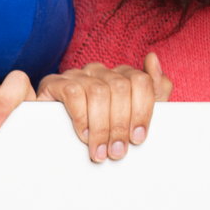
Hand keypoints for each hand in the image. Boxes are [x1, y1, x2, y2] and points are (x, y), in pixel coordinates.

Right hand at [37, 53, 169, 162]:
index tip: (137, 138)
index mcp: (120, 75)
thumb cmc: (99, 128)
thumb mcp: (133, 115)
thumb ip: (154, 90)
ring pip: (98, 92)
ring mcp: (77, 75)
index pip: (140, 81)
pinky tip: (84, 135)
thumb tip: (152, 59)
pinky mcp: (55, 83)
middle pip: (120, 88)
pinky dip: (82, 117)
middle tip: (117, 151)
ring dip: (102, 126)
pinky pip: (73, 93)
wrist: (55, 138)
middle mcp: (100, 71)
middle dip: (121, 124)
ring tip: (100, 150)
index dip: (142, 111)